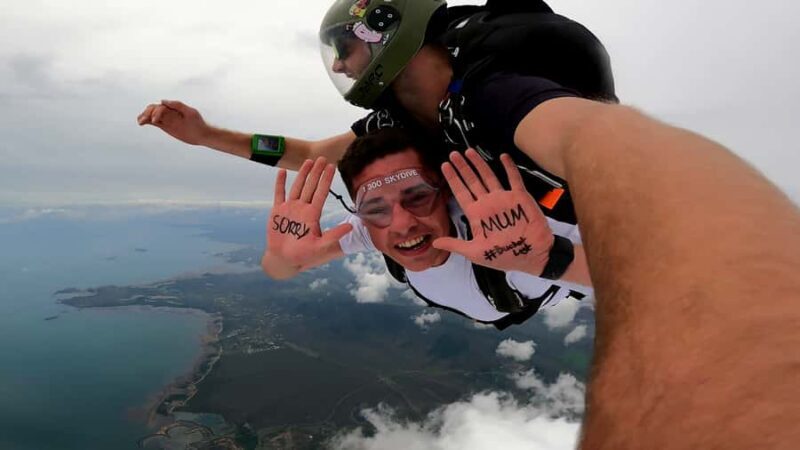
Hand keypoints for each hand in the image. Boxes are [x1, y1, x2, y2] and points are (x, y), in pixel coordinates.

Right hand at [137, 100, 209, 144]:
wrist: (201, 134)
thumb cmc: (198, 122)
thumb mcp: (190, 112)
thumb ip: (178, 105)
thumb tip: (162, 101)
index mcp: (173, 107)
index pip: (161, 107)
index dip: (156, 112)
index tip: (155, 120)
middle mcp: (168, 112)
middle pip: (153, 109)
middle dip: (147, 113)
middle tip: (144, 120)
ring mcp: (166, 119)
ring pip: (151, 115)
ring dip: (144, 116)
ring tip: (140, 121)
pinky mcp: (165, 126)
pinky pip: (154, 122)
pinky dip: (147, 121)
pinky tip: (141, 123)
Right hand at [266, 157, 351, 271]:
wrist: (284, 260)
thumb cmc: (304, 255)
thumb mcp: (321, 246)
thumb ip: (334, 235)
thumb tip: (351, 227)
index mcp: (313, 215)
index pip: (321, 193)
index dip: (326, 180)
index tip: (332, 167)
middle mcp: (302, 208)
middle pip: (310, 186)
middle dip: (316, 172)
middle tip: (322, 158)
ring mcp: (290, 208)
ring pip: (297, 187)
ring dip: (302, 174)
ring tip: (308, 161)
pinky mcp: (277, 211)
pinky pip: (279, 194)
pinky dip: (280, 183)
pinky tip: (282, 171)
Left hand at [433, 149, 553, 274]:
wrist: (532, 256)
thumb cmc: (504, 256)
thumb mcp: (475, 253)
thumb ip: (455, 245)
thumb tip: (434, 243)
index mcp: (476, 214)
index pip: (461, 192)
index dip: (453, 179)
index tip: (444, 166)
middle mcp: (487, 203)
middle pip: (472, 181)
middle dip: (462, 167)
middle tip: (453, 154)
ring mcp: (503, 199)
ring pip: (488, 176)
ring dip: (479, 164)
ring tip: (469, 151)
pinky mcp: (519, 197)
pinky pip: (513, 179)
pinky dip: (509, 167)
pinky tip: (503, 156)